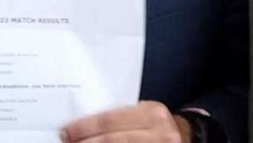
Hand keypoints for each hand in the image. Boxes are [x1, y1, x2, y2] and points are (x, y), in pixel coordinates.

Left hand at [59, 101, 191, 141]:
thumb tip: (80, 125)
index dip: (84, 127)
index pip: (110, 119)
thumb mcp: (143, 114)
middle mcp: (160, 134)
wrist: (187, 138)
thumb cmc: (155, 125)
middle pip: (112, 141)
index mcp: (152, 113)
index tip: (65, 131)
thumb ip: (119, 117)